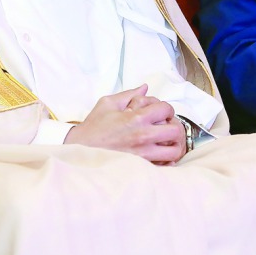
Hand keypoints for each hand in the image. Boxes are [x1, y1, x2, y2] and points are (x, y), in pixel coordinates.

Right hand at [64, 84, 187, 162]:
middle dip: (175, 126)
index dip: (167, 109)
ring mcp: (143, 153)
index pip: (166, 109)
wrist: (79, 151)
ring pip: (174, 151)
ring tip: (168, 142)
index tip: (161, 112)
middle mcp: (143, 136)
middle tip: (168, 127)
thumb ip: (129, 94)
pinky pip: (164, 166)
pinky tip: (161, 156)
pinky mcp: (140, 166)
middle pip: (176, 131)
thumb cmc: (93, 127)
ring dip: (175, 145)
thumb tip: (145, 88)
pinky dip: (167, 161)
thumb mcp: (107, 104)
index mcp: (136, 118)